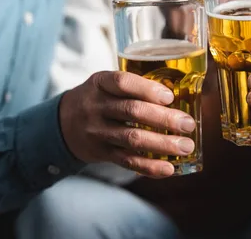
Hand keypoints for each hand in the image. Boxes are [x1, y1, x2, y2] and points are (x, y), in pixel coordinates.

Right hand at [59, 71, 196, 177]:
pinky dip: (149, 167)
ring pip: (131, 138)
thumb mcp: (106, 84)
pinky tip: (168, 169)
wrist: (62, 123)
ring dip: (162, 144)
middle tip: (188, 124)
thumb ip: (134, 87)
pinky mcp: (100, 152)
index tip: (170, 96)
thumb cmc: (98, 99)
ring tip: (186, 146)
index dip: (147, 89)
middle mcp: (95, 106)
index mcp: (100, 83)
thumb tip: (180, 98)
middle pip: (132, 111)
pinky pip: (126, 161)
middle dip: (164, 119)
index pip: (122, 82)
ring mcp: (96, 131)